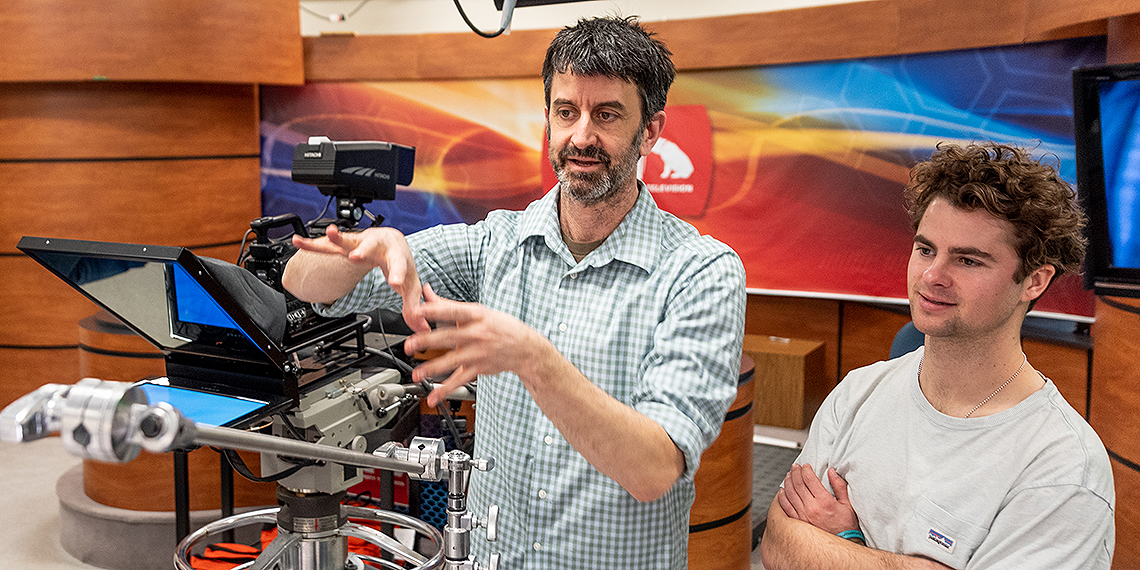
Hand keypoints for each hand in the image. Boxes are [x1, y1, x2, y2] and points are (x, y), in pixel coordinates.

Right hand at [292, 225, 427, 331]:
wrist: (392, 241)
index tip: (396, 283)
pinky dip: (311, 244)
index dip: (399, 276)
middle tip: (357, 256)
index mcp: (397, 256)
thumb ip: (413, 307)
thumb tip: (422, 328)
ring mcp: (360, 244)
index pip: (400, 267)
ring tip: (329, 233)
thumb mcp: (411, 286)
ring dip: (336, 238)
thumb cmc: (401, 263)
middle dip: (364, 251)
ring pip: (346, 241)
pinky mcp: (345, 245)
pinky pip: (326, 245)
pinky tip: (298, 241)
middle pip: (371, 248)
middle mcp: (378, 247)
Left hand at [403, 283, 550, 405]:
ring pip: (453, 361)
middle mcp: (477, 334)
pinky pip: (460, 380)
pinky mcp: (478, 369)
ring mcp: (478, 353)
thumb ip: (448, 304)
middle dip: (427, 341)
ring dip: (433, 368)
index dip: (434, 310)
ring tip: (417, 373)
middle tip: (410, 344)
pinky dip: (445, 389)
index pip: (453, 311)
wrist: (525, 348)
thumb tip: (427, 292)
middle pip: (449, 337)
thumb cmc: (499, 326)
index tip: (417, 310)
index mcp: (476, 316)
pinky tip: (433, 396)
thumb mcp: (478, 311)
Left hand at [777, 463, 859, 534]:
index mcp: (824, 502)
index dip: (805, 469)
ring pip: (789, 493)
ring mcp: (803, 515)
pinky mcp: (798, 522)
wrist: (843, 543)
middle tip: (795, 467)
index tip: (805, 466)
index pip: (809, 479)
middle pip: (798, 484)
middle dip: (795, 472)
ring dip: (788, 481)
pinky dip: (782, 496)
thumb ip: (840, 486)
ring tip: (789, 475)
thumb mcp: (847, 504)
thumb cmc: (846, 526)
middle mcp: (811, 508)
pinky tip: (782, 491)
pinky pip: (785, 506)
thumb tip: (832, 472)